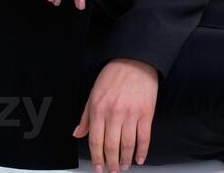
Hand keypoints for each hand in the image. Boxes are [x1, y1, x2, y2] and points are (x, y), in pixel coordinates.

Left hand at [72, 58, 157, 172]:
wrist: (135, 61)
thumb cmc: (113, 75)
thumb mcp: (93, 93)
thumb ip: (86, 116)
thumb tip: (78, 133)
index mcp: (98, 109)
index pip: (96, 141)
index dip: (97, 158)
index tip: (98, 168)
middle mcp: (114, 114)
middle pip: (112, 146)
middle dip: (111, 163)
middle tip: (112, 171)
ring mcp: (131, 115)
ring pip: (128, 145)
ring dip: (125, 160)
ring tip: (124, 166)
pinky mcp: (146, 113)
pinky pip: (144, 138)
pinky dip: (142, 151)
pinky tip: (139, 159)